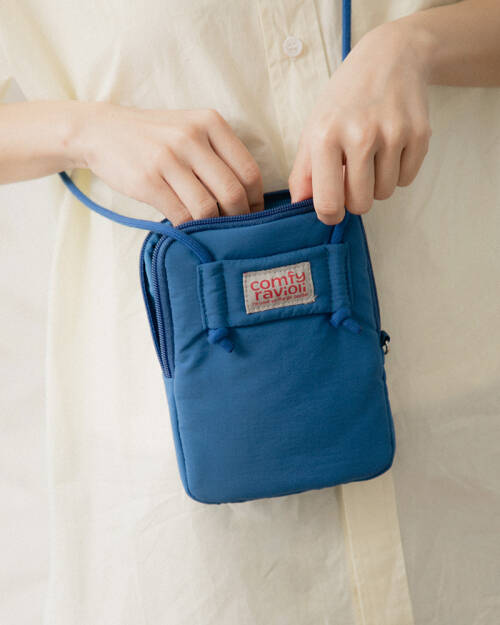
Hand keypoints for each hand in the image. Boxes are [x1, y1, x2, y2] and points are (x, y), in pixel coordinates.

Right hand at [74, 104, 263, 224]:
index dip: (256, 201)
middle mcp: (191, 137)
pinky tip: (188, 229)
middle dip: (239, 218)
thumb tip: (250, 198)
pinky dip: (189, 229)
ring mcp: (168, 158)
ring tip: (211, 230)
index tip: (253, 215)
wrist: (102, 131)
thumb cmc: (155, 137)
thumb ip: (220, 155)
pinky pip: (180, 216)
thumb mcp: (191, 130)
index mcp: (211, 123)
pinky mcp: (148, 180)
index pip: (249, 171)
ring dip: (213, 226)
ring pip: (207, 208)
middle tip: (234, 229)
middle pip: (232, 192)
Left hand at [288, 22, 432, 223]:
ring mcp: (393, 133)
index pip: (328, 202)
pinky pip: (406, 180)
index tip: (332, 211)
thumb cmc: (343, 100)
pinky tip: (391, 147)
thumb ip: (303, 172)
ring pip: (385, 194)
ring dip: (377, 183)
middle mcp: (360, 134)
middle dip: (356, 199)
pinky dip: (398, 171)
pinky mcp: (420, 134)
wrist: (390, 57)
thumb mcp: (313, 129)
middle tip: (353, 176)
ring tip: (372, 155)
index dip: (330, 215)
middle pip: (361, 204)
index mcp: (325, 136)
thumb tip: (301, 207)